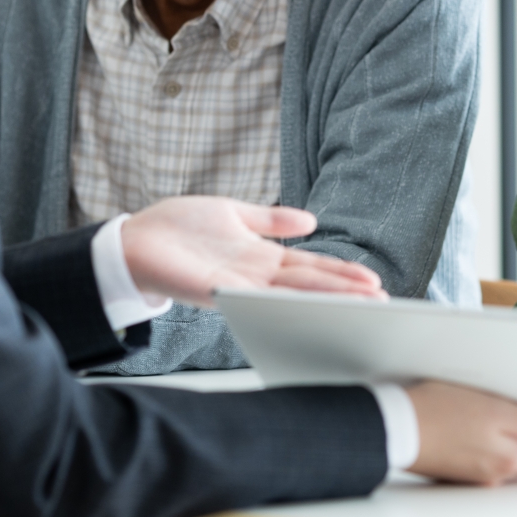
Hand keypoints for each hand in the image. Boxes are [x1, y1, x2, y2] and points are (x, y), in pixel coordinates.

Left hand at [119, 197, 384, 307]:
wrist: (134, 241)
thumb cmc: (178, 227)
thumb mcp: (233, 213)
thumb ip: (270, 219)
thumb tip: (311, 220)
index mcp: (261, 257)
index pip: (311, 267)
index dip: (342, 274)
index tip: (374, 281)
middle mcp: (255, 276)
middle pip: (309, 283)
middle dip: (345, 291)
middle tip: (382, 300)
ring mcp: (238, 284)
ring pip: (291, 292)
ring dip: (325, 298)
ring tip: (359, 303)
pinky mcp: (217, 288)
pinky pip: (256, 295)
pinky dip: (283, 299)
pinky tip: (308, 302)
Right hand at [404, 381, 516, 484]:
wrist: (397, 431)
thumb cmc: (428, 405)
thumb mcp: (473, 393)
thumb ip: (508, 406)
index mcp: (501, 422)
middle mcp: (501, 454)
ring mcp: (490, 474)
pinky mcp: (477, 485)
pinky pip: (507, 480)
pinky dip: (510, 469)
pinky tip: (496, 452)